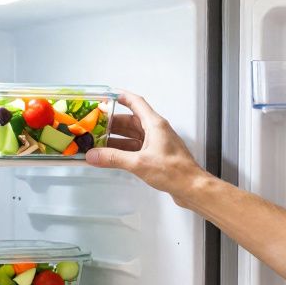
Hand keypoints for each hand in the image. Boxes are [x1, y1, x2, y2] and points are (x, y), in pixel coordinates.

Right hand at [86, 91, 206, 197]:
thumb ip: (113, 158)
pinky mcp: (156, 155)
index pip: (136, 103)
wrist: (191, 187)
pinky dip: (123, 150)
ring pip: (132, 135)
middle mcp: (156, 131)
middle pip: (131, 120)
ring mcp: (156, 143)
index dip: (121, 97)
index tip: (107, 97)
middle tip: (97, 125)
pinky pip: (136, 148)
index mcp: (155, 124)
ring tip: (100, 141)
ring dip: (116, 138)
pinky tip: (113, 156)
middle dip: (112, 122)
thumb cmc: (176, 171)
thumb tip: (94, 155)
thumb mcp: (139, 163)